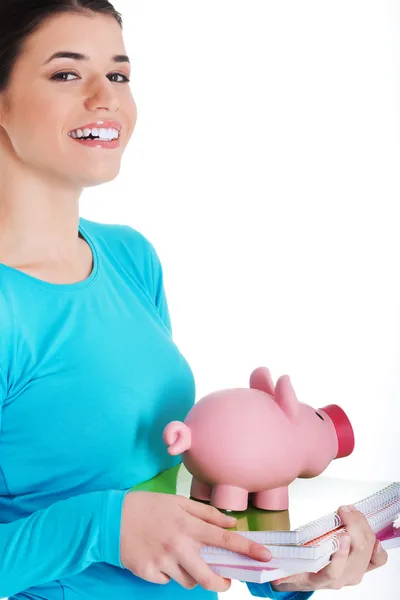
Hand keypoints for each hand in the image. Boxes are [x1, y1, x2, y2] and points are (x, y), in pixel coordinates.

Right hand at [120, 491, 271, 591]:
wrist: (112, 518)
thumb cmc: (148, 506)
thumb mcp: (178, 502)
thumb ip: (206, 513)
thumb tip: (231, 522)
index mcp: (188, 525)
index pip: (224, 539)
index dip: (247, 548)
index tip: (264, 556)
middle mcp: (178, 546)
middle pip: (210, 576)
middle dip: (222, 582)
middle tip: (225, 580)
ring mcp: (163, 562)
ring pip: (189, 581)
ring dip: (192, 574)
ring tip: (180, 558)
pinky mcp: (149, 574)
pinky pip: (168, 581)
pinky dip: (170, 573)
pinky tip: (161, 558)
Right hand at [271, 505, 388, 592]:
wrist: (302, 581)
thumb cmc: (294, 569)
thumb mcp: (283, 567)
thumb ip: (279, 563)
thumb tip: (268, 556)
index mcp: (319, 579)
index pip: (334, 570)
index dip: (341, 554)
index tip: (342, 535)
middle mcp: (340, 579)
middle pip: (356, 554)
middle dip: (354, 526)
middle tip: (344, 509)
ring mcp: (353, 575)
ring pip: (367, 551)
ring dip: (362, 527)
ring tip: (351, 511)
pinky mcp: (361, 569)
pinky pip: (376, 560)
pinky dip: (377, 547)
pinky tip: (372, 535)